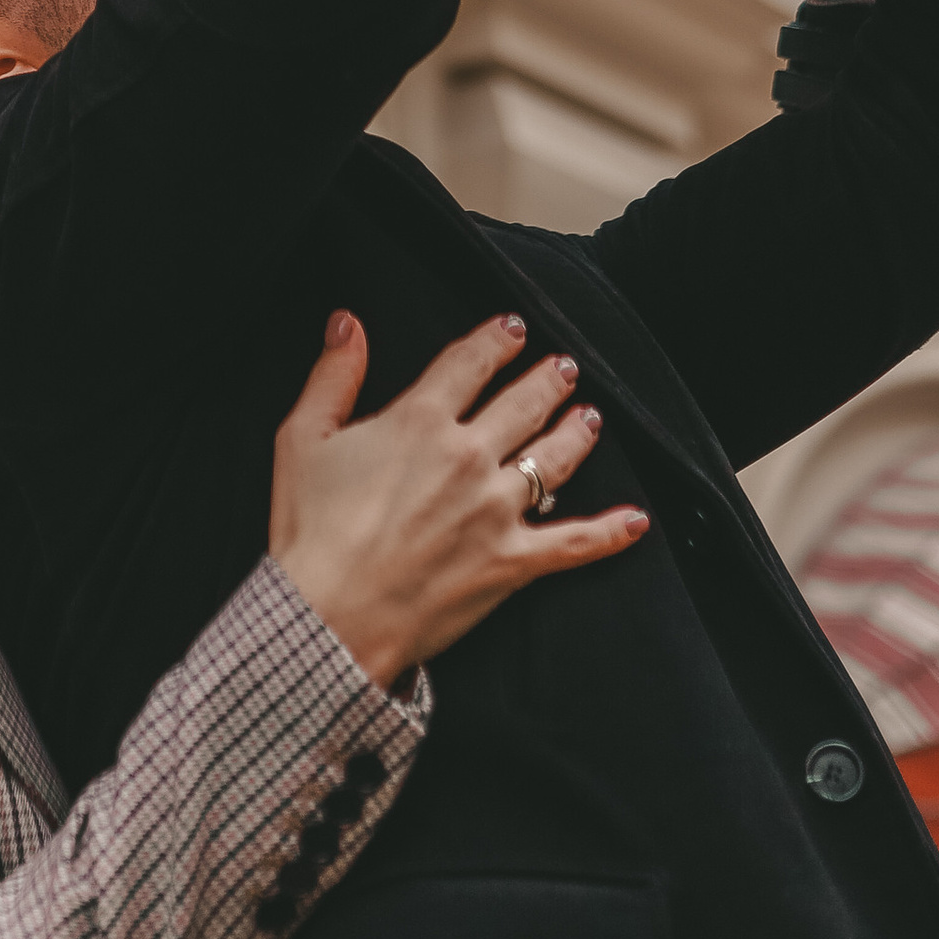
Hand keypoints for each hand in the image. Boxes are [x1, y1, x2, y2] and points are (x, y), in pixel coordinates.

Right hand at [271, 311, 646, 685]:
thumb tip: (347, 323)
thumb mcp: (303, 438)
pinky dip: (609, 533)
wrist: (328, 616)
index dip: (495, 340)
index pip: (469, 363)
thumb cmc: (310, 531)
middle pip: (523, 403)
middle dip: (548, 379)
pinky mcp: (511, 562)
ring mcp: (495, 510)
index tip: (513, 328)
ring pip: (553, 459)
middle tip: (565, 367)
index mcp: (419, 421)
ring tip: (591, 417)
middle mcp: (467, 456)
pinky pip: (573, 543)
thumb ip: (332, 375)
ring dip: (577, 433)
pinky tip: (636, 521)